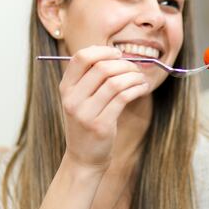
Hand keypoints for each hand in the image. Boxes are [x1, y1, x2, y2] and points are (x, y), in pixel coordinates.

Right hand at [59, 46, 149, 172]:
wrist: (83, 158)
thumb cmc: (86, 123)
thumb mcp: (79, 99)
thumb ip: (90, 78)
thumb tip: (117, 55)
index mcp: (66, 88)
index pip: (81, 57)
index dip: (103, 51)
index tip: (118, 54)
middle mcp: (72, 99)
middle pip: (102, 68)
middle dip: (124, 64)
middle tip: (135, 69)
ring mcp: (85, 113)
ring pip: (115, 82)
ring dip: (134, 77)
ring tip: (141, 79)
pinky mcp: (101, 125)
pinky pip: (123, 98)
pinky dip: (137, 89)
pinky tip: (142, 89)